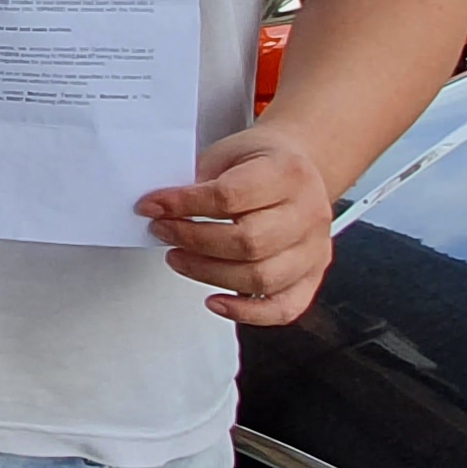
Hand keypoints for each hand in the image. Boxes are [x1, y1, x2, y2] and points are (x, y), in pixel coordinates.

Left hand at [138, 130, 336, 326]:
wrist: (297, 169)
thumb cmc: (261, 162)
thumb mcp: (228, 154)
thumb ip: (198, 182)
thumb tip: (160, 211)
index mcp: (288, 173)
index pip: (230, 196)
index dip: (184, 205)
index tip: (152, 206)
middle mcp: (309, 213)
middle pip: (248, 242)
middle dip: (194, 240)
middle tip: (163, 232)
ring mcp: (314, 249)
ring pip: (261, 277)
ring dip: (208, 273)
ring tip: (178, 258)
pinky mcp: (312, 276)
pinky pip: (282, 308)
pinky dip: (246, 312)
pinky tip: (215, 301)